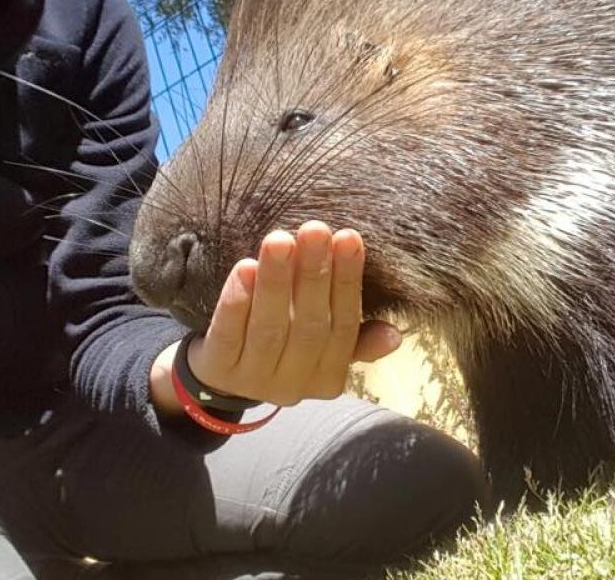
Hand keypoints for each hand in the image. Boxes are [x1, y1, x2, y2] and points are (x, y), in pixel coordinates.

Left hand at [150, 221, 402, 414]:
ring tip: (280, 240)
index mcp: (327, 377)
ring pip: (270, 327)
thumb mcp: (320, 348)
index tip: (349, 238)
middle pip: (309, 326)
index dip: (348, 282)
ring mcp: (254, 380)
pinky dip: (237, 301)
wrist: (219, 379)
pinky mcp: (219, 369)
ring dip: (277, 281)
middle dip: (314, 274)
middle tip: (315, 229)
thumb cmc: (281, 345)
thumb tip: (395, 335)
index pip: (344, 326)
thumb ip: (356, 339)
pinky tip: (245, 269)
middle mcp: (293, 384)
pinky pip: (229, 333)